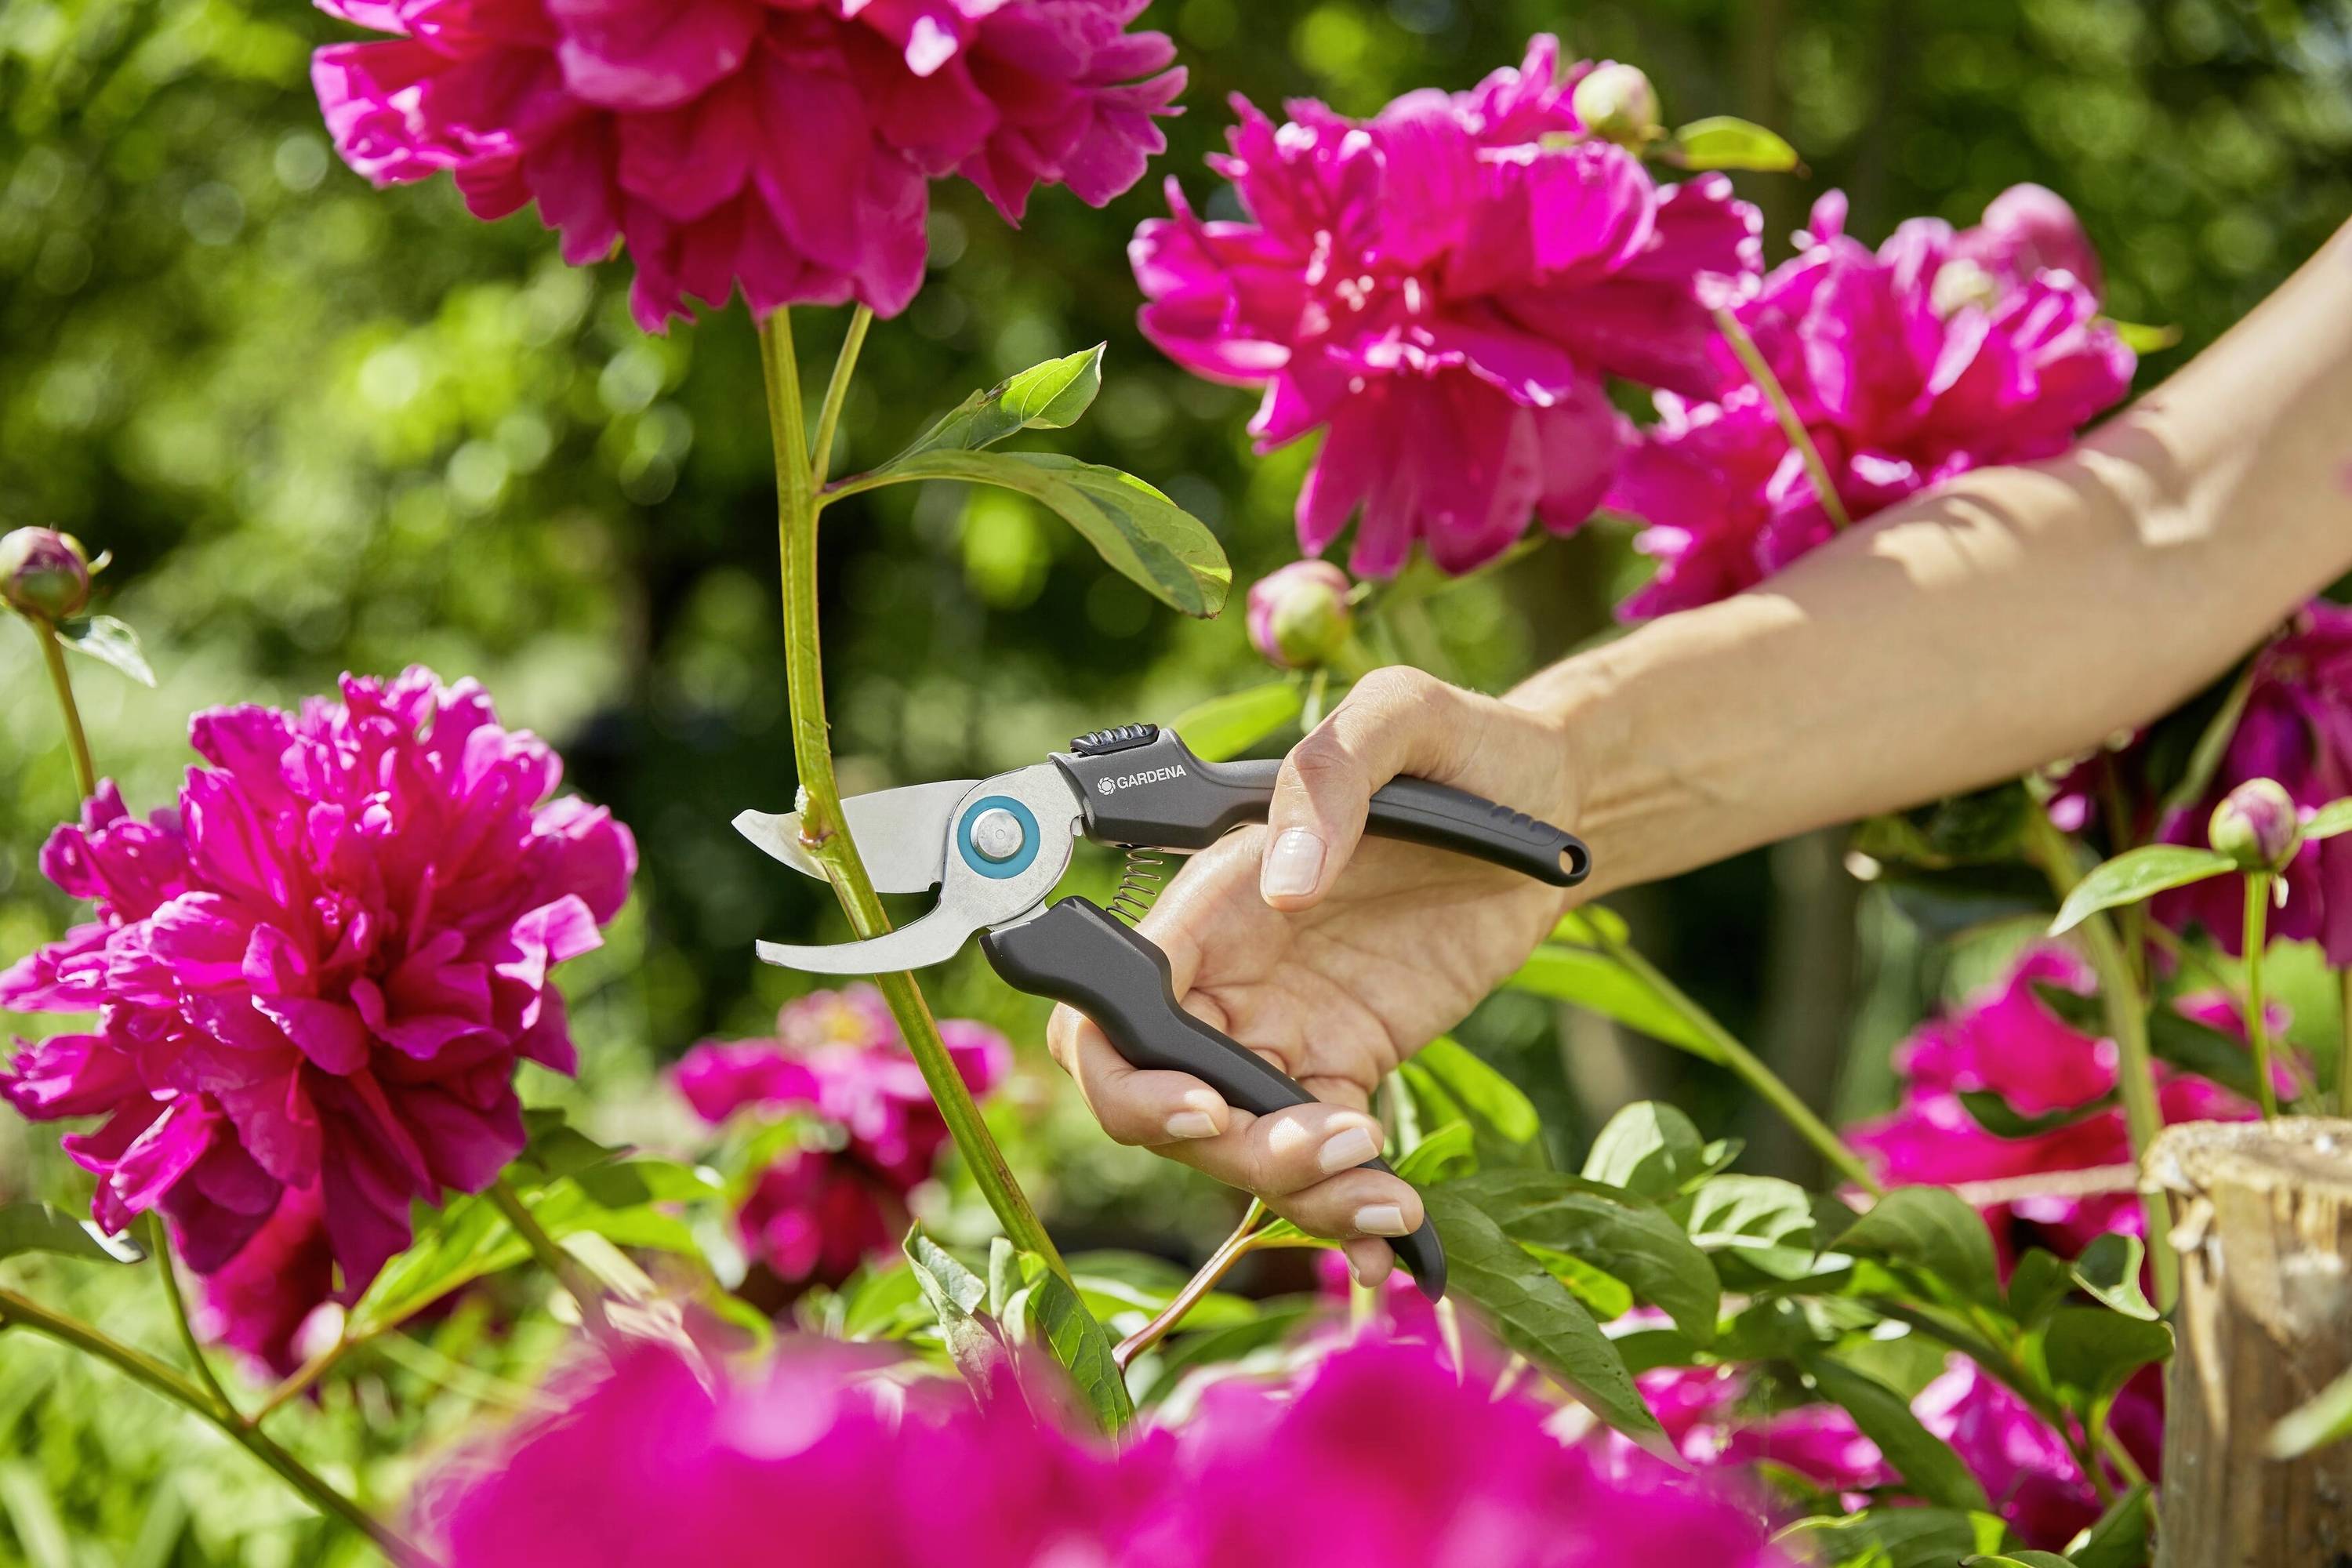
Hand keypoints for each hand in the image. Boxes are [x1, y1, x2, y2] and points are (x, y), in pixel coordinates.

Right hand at [1046, 667, 1580, 1285]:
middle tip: (1330, 1148)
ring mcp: (1284, 1027)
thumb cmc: (1467, 748)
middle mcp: (1229, 972)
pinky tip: (1394, 1240)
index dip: (1128, 1072)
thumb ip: (1329, 777)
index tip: (1206, 1105)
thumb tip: (1284, 885)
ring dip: (1294, 1192)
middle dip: (1222, 1150)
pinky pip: (1317, 1155)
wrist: (1558, 805)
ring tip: (1388, 1198)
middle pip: (1158, 1096)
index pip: (1111, 1001)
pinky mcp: (1348, 1063)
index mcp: (1213, 896)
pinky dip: (1341, 1211)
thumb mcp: (1401, 718)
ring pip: (1236, 1144)